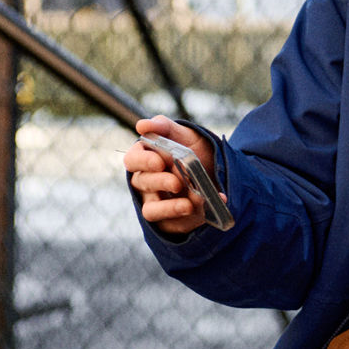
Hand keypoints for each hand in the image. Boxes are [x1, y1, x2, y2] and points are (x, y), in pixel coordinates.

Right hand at [124, 116, 224, 235]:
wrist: (216, 172)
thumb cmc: (192, 150)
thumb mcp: (183, 135)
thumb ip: (164, 127)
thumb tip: (142, 125)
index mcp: (145, 159)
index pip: (132, 160)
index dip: (143, 161)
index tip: (159, 161)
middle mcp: (146, 183)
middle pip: (143, 183)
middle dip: (160, 182)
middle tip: (177, 182)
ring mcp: (156, 203)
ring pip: (151, 209)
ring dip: (169, 207)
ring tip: (188, 204)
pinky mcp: (169, 220)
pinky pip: (173, 223)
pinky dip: (188, 217)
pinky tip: (202, 208)